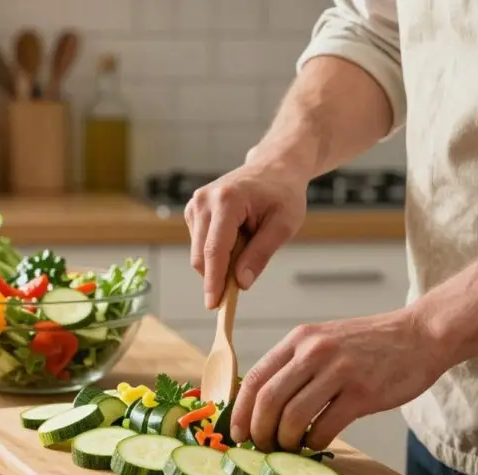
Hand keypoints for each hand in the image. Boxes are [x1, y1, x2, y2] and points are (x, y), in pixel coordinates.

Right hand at [184, 162, 306, 308]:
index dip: (214, 281)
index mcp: (227, 200)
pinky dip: (216, 251)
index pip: (214, 249)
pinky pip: (199, 244)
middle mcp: (204, 200)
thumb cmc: (282, 193)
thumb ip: (261, 254)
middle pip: (201, 254)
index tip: (213, 305)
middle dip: (218, 275)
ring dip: (220, 261)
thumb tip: (240, 283)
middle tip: (245, 278)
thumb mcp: (284, 225)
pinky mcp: (193, 210)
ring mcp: (195, 204)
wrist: (273, 168)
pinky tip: (237, 237)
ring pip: (198, 252)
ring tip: (248, 242)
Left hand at [230, 309, 450, 451]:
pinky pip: (325, 427)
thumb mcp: (323, 341)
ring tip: (288, 447)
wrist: (420, 335)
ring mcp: (339, 371)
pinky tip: (315, 442)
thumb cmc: (368, 344)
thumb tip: (260, 403)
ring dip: (284, 441)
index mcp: (299, 339)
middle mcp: (314, 352)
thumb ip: (294, 365)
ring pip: (292, 417)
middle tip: (261, 446)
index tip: (237, 432)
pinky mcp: (363, 393)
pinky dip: (313, 442)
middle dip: (258, 431)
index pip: (254, 378)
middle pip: (267, 400)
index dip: (239, 411)